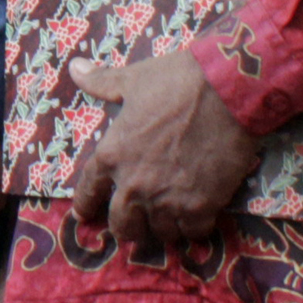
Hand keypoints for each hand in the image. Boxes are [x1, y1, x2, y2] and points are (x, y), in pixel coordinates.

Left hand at [68, 46, 261, 255]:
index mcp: (111, 154)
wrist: (227, 92)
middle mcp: (133, 184)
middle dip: (127, 227)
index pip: (88, 191)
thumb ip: (101, 82)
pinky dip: (194, 227)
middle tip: (136, 224)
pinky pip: (192, 232)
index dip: (85, 205)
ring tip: (170, 220)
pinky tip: (198, 218)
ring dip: (163, 227)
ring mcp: (166, 199)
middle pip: (122, 225)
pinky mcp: (200, 206)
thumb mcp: (132, 80)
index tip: (84, 216)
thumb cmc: (176, 82)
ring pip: (159, 233)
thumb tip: (75, 68)